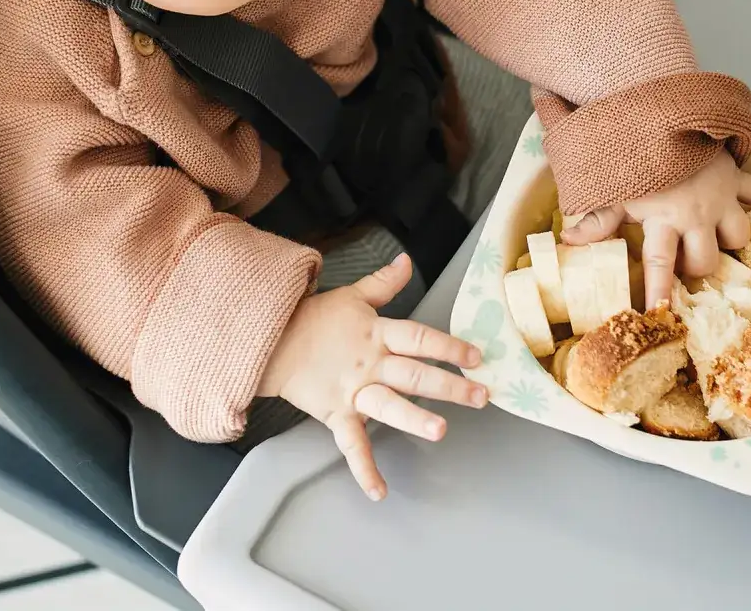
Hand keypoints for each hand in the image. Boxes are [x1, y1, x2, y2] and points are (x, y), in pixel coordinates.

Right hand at [258, 254, 488, 500]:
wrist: (270, 341)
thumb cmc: (313, 319)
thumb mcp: (351, 296)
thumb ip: (384, 284)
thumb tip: (407, 260)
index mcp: (376, 334)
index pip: (418, 338)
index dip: (447, 346)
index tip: (474, 356)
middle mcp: (369, 364)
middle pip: (413, 375)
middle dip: (449, 386)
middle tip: (480, 397)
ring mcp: (353, 391)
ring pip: (387, 406)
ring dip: (414, 420)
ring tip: (440, 432)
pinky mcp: (336, 414)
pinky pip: (351, 444)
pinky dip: (364, 469)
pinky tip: (380, 491)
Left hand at [560, 149, 750, 308]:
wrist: (663, 110)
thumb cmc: (633, 153)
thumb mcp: (612, 188)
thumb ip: (596, 220)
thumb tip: (569, 242)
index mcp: (664, 220)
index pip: (662, 265)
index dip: (660, 291)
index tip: (660, 313)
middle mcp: (698, 214)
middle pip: (707, 260)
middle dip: (697, 268)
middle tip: (684, 263)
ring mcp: (721, 196)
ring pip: (739, 234)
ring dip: (728, 240)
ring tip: (715, 237)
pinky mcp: (735, 176)